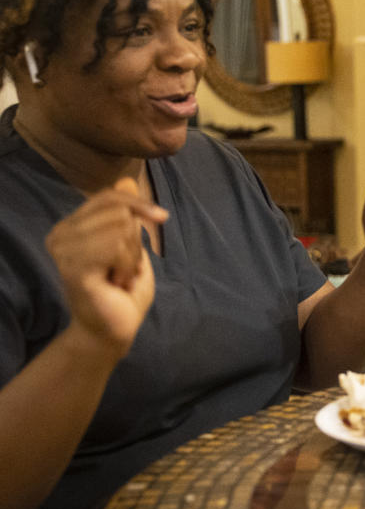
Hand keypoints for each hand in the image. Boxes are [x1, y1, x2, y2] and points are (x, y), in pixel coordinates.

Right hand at [46, 178, 163, 359]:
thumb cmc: (124, 288)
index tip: (161, 217)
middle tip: (125, 266)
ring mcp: (63, 252)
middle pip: (118, 211)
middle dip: (135, 239)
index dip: (139, 203)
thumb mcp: (131, 244)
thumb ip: (127, 214)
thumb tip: (127, 181)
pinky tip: (117, 282)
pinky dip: (128, 265)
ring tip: (120, 275)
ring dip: (132, 255)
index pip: (108, 196)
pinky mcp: (74, 269)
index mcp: (70, 227)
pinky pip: (116, 246)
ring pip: (120, 228)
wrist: (116, 327)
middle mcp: (59, 236)